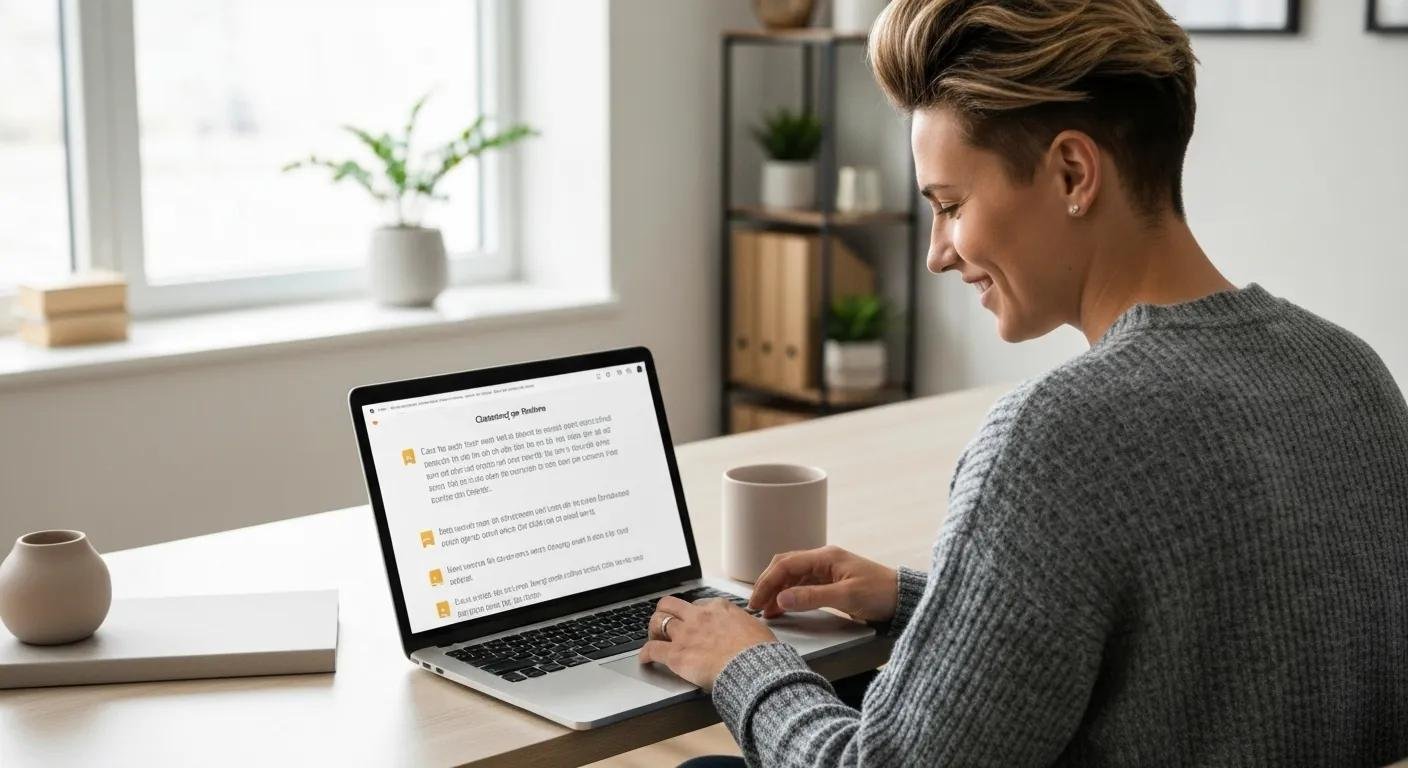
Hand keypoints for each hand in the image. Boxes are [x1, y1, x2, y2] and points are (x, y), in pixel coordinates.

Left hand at [639, 595, 776, 690]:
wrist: (753, 667)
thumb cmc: (760, 652)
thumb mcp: (756, 629)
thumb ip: (745, 627)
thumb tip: (749, 632)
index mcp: (719, 608)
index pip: (697, 604)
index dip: (692, 613)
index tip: (691, 620)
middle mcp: (699, 616)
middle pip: (670, 604)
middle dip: (665, 612)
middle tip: (665, 623)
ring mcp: (685, 634)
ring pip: (658, 621)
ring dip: (654, 630)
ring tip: (654, 638)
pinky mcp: (676, 655)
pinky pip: (652, 650)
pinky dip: (645, 654)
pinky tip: (645, 659)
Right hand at [748, 545, 898, 622]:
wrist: (903, 598)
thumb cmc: (881, 593)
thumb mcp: (846, 596)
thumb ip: (813, 597)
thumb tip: (782, 599)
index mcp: (826, 557)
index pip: (786, 564)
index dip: (767, 582)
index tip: (757, 601)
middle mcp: (823, 560)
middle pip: (785, 567)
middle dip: (768, 585)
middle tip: (756, 606)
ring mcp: (826, 571)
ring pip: (792, 577)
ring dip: (777, 592)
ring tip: (766, 611)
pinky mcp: (831, 583)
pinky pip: (802, 586)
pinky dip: (789, 596)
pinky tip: (783, 608)